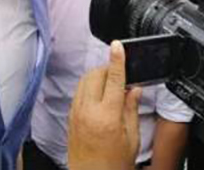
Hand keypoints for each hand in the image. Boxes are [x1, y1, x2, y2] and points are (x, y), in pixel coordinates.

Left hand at [68, 41, 140, 169]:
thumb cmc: (113, 165)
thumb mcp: (131, 138)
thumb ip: (131, 109)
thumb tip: (134, 89)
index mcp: (107, 116)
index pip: (113, 79)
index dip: (117, 60)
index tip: (118, 46)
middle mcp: (88, 111)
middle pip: (96, 75)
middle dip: (109, 69)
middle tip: (122, 76)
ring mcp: (76, 113)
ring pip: (84, 80)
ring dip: (98, 76)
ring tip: (112, 87)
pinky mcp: (70, 117)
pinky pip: (79, 92)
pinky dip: (89, 87)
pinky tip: (100, 97)